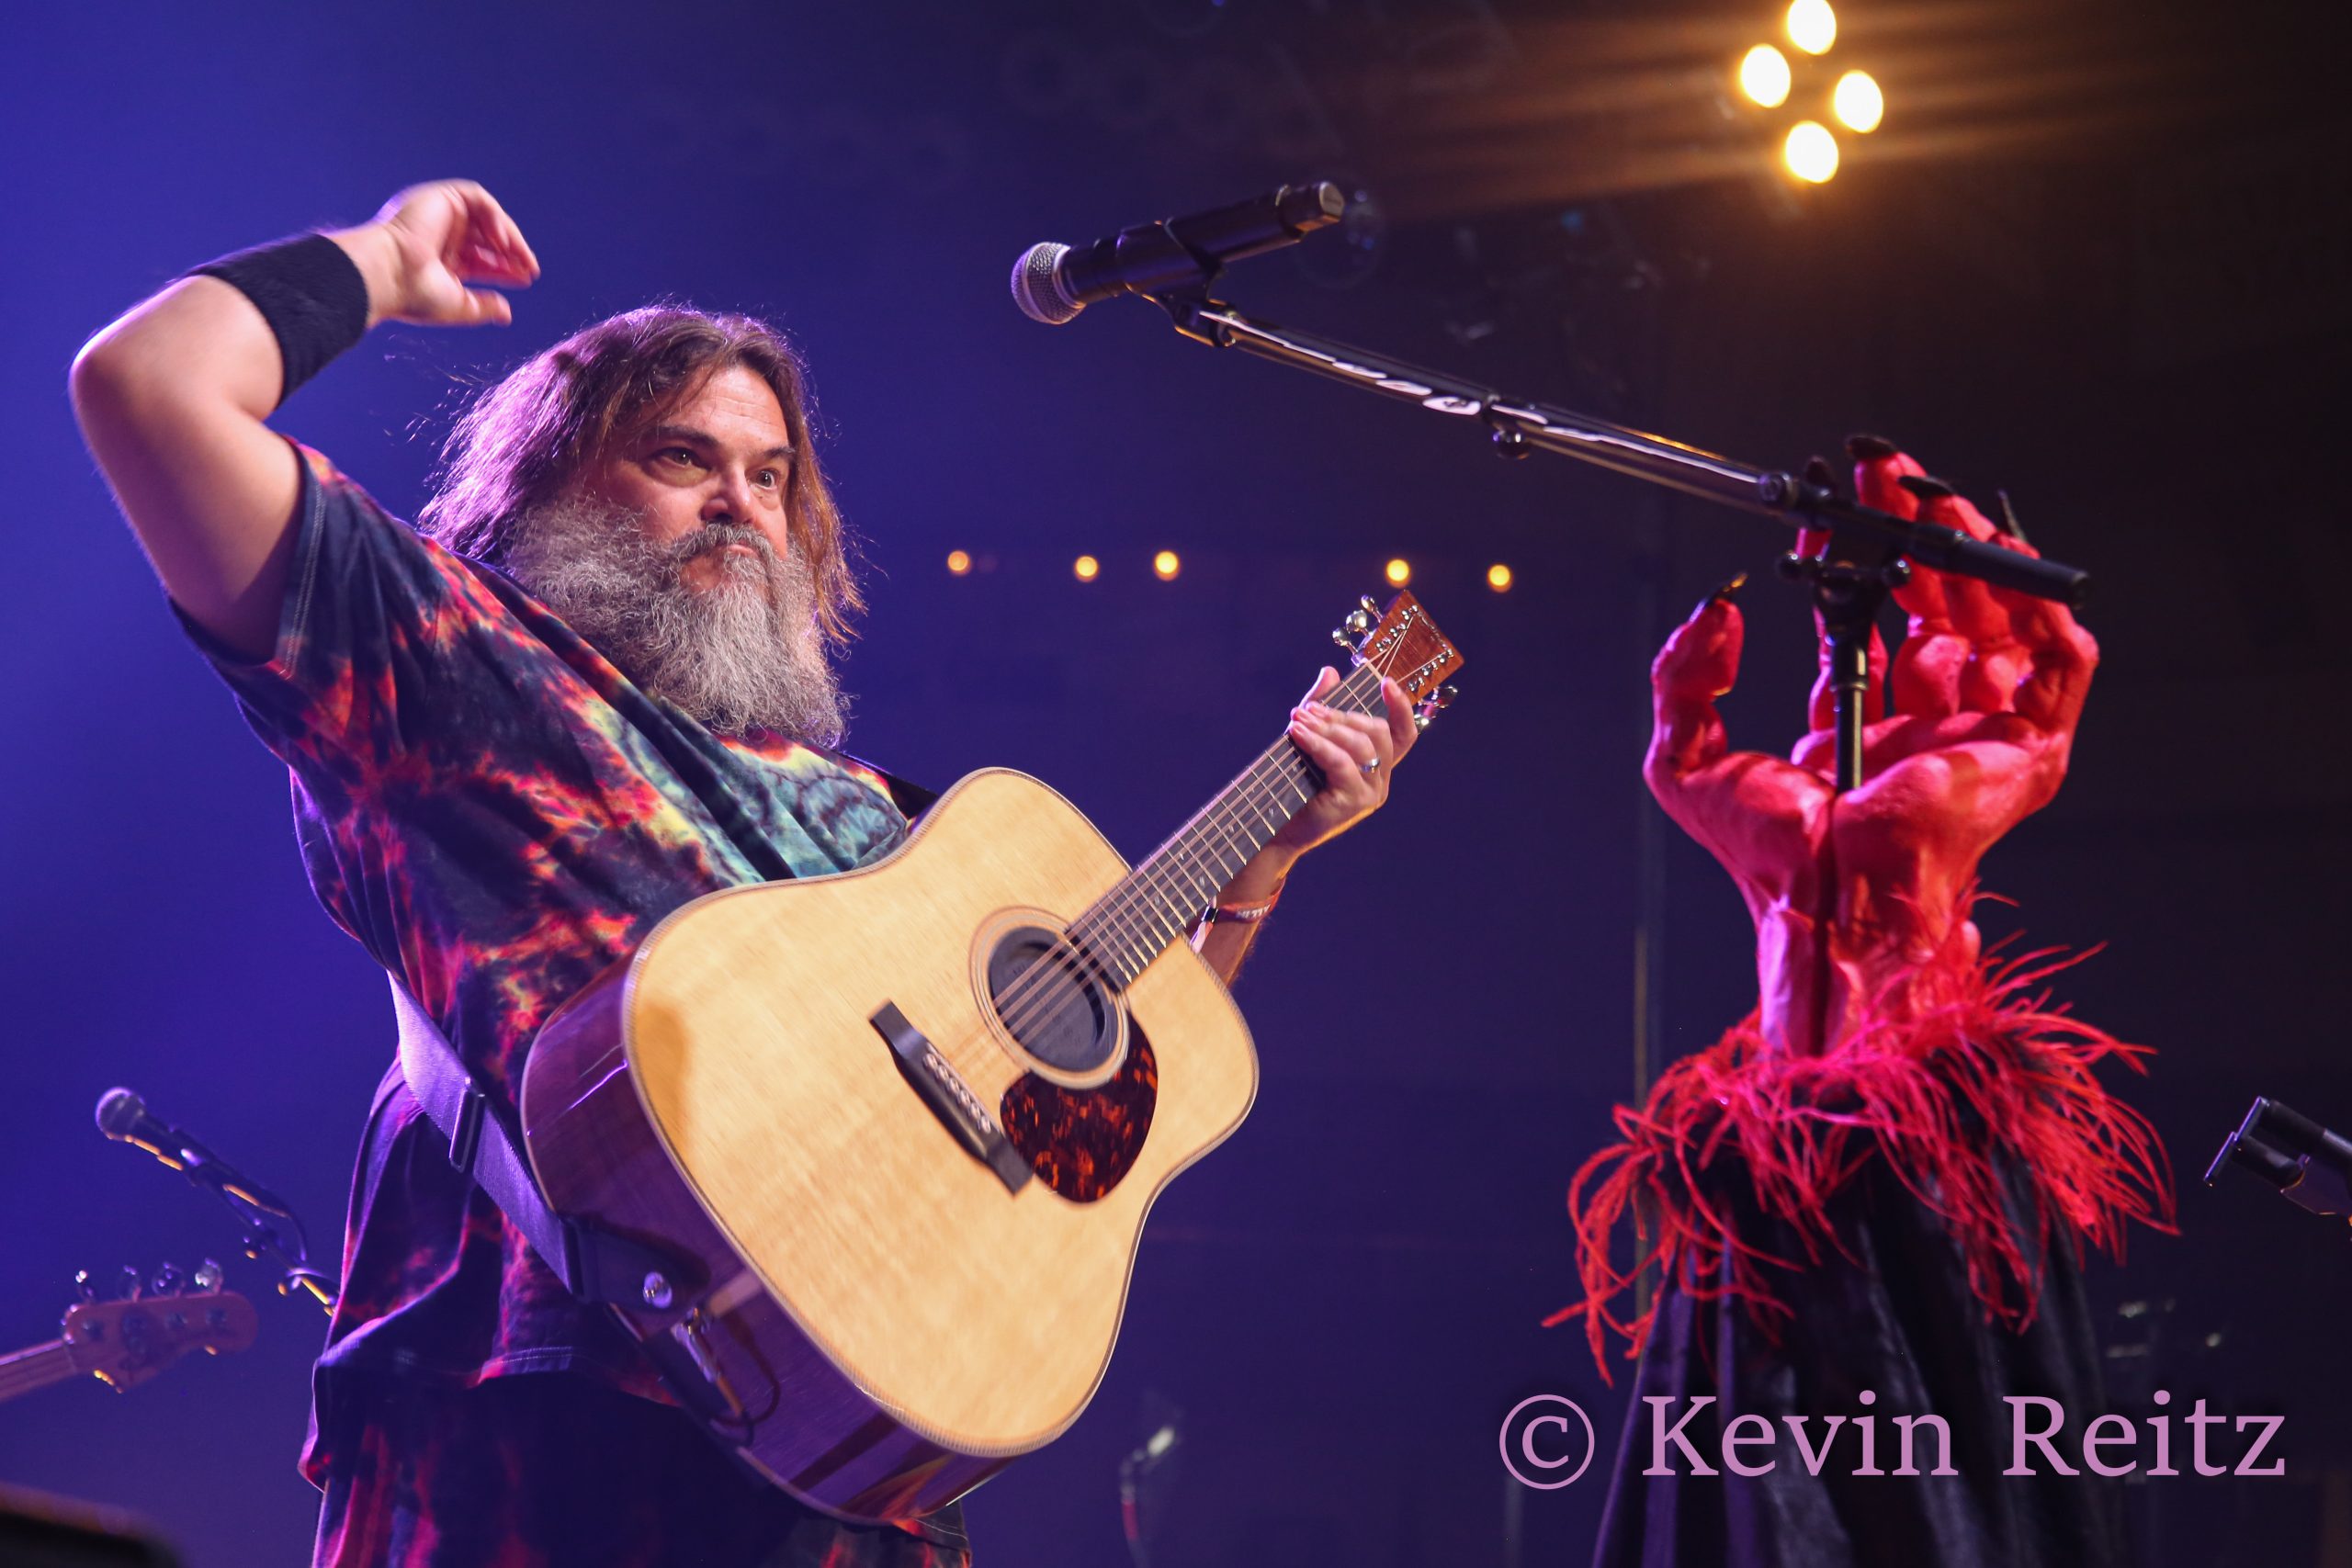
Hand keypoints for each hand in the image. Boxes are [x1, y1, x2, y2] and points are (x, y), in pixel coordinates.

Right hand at [327, 180, 538, 329]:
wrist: (389, 274)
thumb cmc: (416, 294)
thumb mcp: (459, 305)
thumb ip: (484, 306)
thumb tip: (507, 313)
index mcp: (441, 260)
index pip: (482, 259)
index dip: (505, 267)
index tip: (527, 278)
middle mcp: (441, 235)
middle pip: (487, 239)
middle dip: (512, 253)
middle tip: (530, 269)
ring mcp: (441, 215)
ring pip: (486, 218)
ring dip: (508, 235)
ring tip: (520, 256)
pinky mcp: (440, 197)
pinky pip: (478, 199)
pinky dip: (494, 216)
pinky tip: (502, 240)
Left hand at [1267, 668, 1418, 861]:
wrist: (1279, 828)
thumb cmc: (1295, 784)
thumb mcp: (1310, 739)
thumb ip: (1322, 707)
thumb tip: (1330, 672)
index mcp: (1377, 766)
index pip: (1403, 735)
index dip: (1401, 708)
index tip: (1386, 682)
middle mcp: (1381, 780)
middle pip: (1378, 733)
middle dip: (1343, 715)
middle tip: (1310, 709)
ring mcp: (1371, 793)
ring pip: (1361, 746)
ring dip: (1328, 727)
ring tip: (1299, 719)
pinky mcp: (1354, 801)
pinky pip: (1341, 762)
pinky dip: (1318, 744)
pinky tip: (1297, 733)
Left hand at [1645, 442, 2097, 1052]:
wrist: (1825, 903)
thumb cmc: (1767, 860)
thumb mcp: (1685, 760)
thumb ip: (1682, 680)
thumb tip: (1715, 612)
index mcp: (1853, 739)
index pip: (1866, 631)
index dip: (1850, 567)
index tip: (1830, 511)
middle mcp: (1921, 736)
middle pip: (1937, 613)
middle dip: (1915, 539)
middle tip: (1891, 482)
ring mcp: (1978, 743)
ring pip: (1999, 625)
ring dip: (1973, 556)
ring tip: (1936, 504)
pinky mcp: (2028, 754)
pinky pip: (2060, 666)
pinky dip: (2044, 609)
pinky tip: (2005, 562)